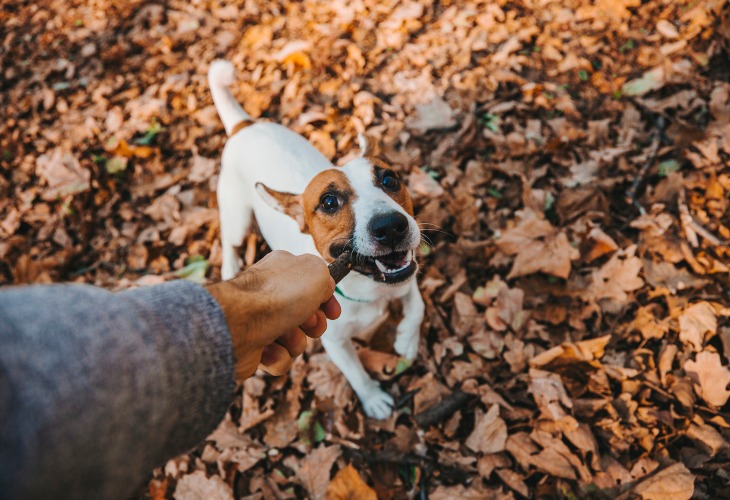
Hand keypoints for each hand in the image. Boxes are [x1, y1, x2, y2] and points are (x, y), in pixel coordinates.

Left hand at [206, 251, 340, 378]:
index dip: (326, 301)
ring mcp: (259, 320)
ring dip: (295, 341)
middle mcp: (269, 293)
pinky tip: (268, 349)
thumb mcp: (317, 274)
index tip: (332, 312)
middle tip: (308, 323)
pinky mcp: (253, 347)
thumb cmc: (277, 297)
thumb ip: (326, 278)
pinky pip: (279, 357)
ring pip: (294, 339)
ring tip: (284, 335)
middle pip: (306, 315)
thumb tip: (323, 292)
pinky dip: (278, 356)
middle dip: (313, 324)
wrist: (238, 325)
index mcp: (282, 269)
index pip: (311, 285)